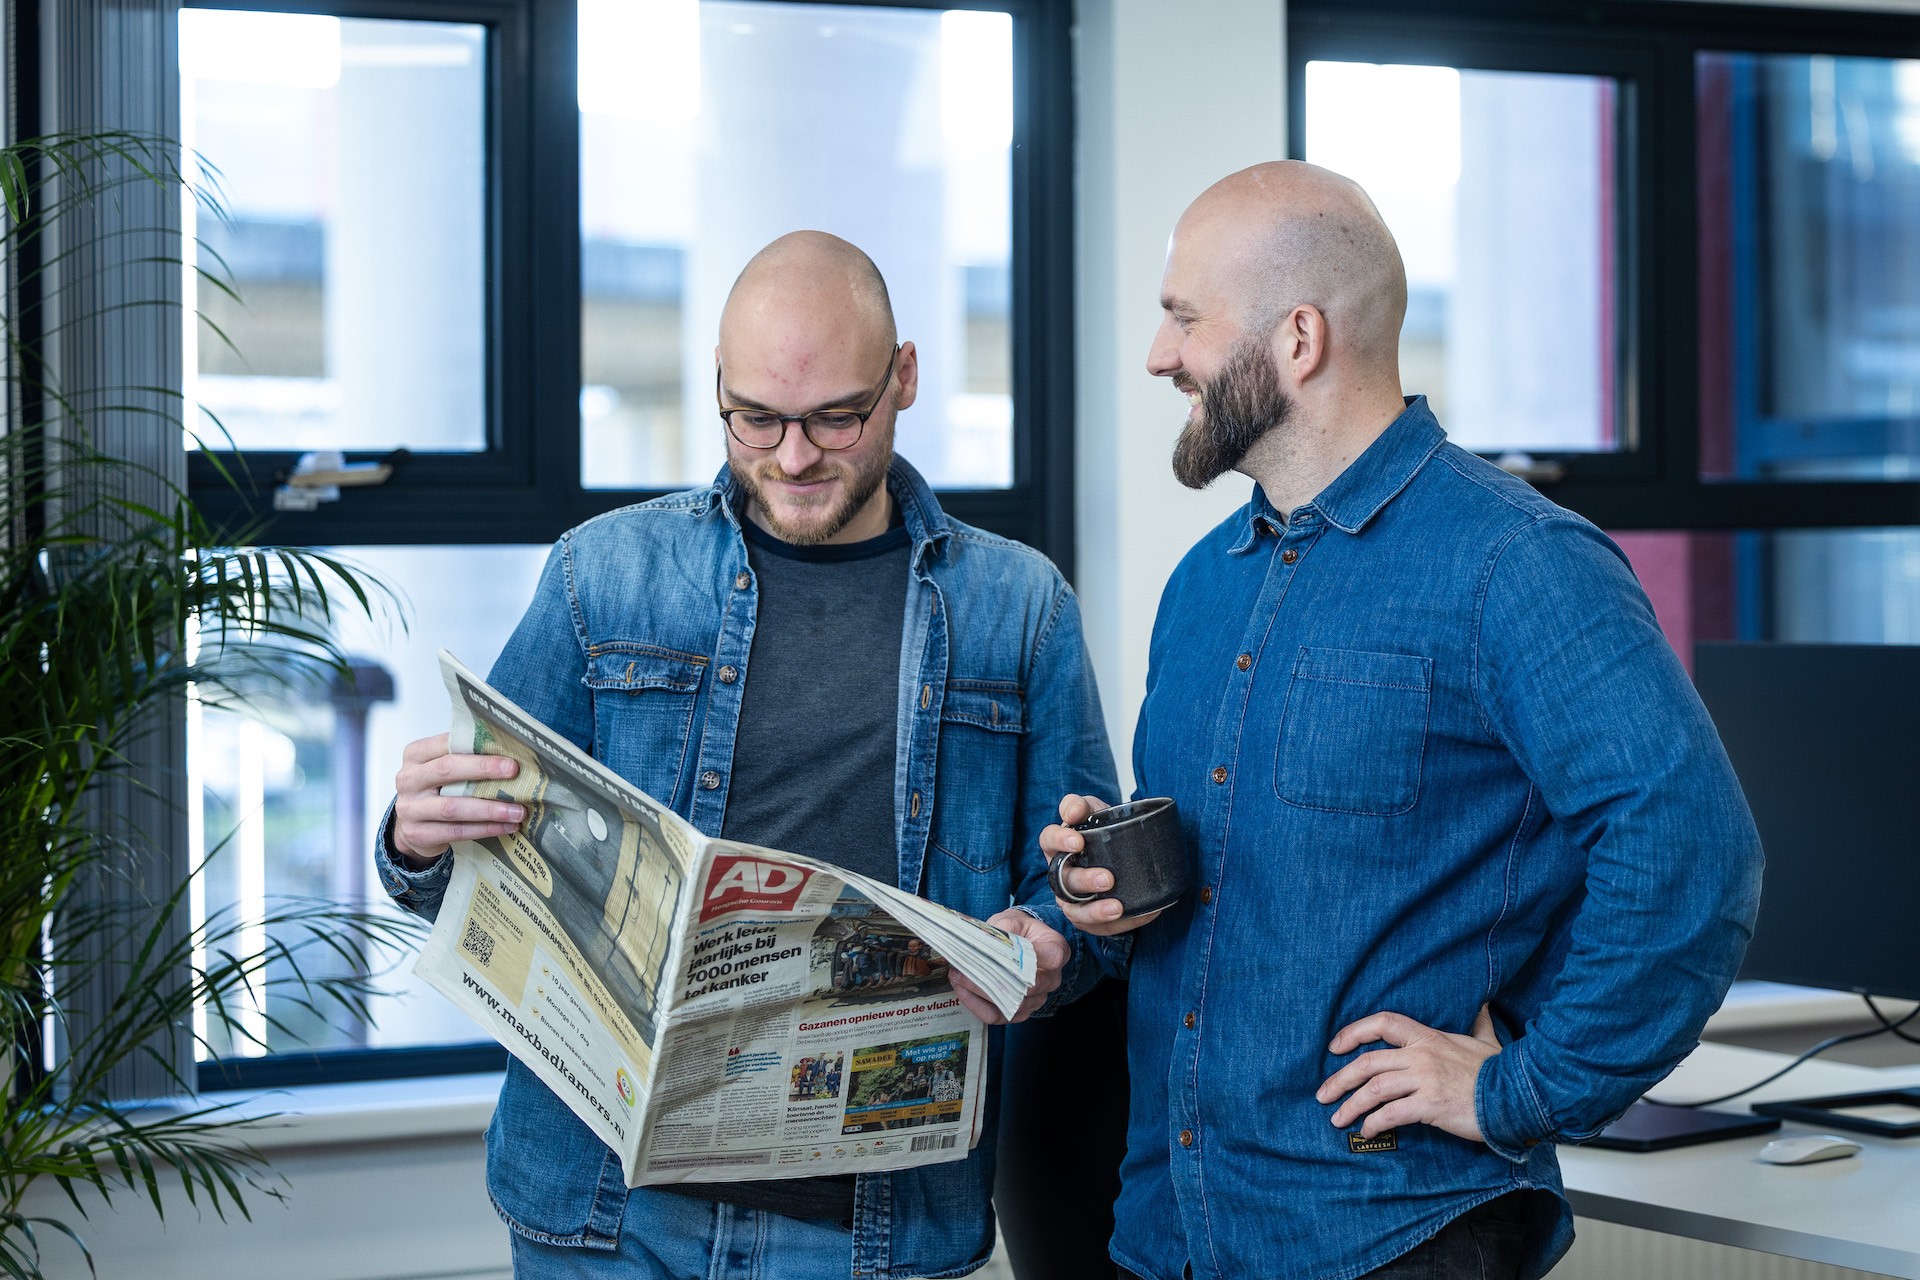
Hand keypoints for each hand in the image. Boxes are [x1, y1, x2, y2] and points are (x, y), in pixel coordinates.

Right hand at [392, 732, 525, 864]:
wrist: (410, 828)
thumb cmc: (435, 790)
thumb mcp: (442, 769)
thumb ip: (465, 757)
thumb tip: (511, 754)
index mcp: (415, 755)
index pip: (445, 744)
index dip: (477, 748)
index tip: (508, 756)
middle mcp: (408, 779)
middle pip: (447, 770)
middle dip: (483, 770)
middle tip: (514, 773)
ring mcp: (410, 808)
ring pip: (453, 807)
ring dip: (489, 809)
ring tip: (517, 811)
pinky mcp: (418, 833)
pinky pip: (456, 831)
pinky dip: (485, 829)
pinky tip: (506, 827)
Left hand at [949, 909, 1067, 1025]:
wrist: (1021, 942)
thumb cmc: (1018, 929)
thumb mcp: (1011, 920)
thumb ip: (1002, 929)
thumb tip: (983, 941)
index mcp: (1056, 950)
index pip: (1051, 957)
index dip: (1027, 958)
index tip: (997, 953)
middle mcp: (1051, 978)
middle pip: (1025, 987)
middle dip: (989, 978)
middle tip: (962, 967)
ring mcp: (1037, 998)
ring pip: (1009, 1005)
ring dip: (978, 992)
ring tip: (957, 975)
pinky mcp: (1021, 1012)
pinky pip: (997, 1016)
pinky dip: (976, 1005)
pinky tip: (962, 990)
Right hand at [1039, 794, 1162, 936]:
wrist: (1129, 853)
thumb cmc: (1106, 831)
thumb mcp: (1095, 812)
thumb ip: (1083, 805)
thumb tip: (1073, 810)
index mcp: (1059, 847)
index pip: (1048, 841)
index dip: (1059, 841)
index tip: (1077, 841)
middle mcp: (1061, 876)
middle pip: (1063, 881)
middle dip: (1083, 881)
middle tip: (1107, 878)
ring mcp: (1073, 901)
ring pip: (1076, 912)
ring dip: (1095, 911)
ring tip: (1117, 907)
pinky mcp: (1091, 920)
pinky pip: (1102, 928)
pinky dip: (1123, 923)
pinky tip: (1143, 913)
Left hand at [1315, 1005, 1501, 1141]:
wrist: (1517, 1096)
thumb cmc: (1500, 1071)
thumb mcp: (1486, 1040)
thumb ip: (1478, 1022)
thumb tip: (1482, 1005)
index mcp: (1428, 1037)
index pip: (1383, 1022)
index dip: (1354, 1032)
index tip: (1335, 1047)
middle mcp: (1421, 1055)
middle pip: (1368, 1061)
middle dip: (1340, 1078)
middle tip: (1322, 1094)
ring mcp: (1424, 1080)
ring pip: (1374, 1088)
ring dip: (1351, 1105)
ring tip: (1337, 1118)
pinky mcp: (1430, 1105)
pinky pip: (1392, 1113)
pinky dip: (1374, 1123)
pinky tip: (1367, 1131)